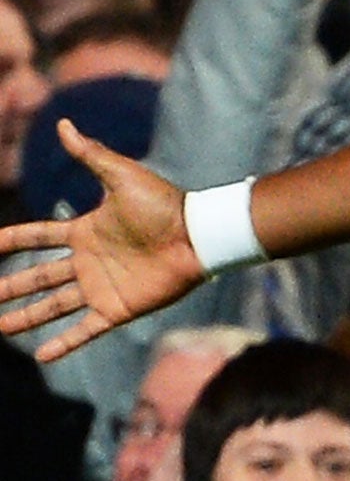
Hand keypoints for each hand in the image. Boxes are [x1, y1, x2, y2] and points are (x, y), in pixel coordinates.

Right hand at [0, 120, 205, 359]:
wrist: (199, 236)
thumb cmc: (165, 205)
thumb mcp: (122, 176)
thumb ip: (91, 155)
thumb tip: (65, 124)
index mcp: (86, 231)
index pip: (38, 237)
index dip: (11, 241)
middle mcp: (89, 261)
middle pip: (39, 277)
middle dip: (10, 287)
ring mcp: (102, 286)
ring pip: (54, 306)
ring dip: (27, 317)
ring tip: (0, 327)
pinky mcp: (119, 308)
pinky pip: (86, 329)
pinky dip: (65, 343)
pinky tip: (42, 355)